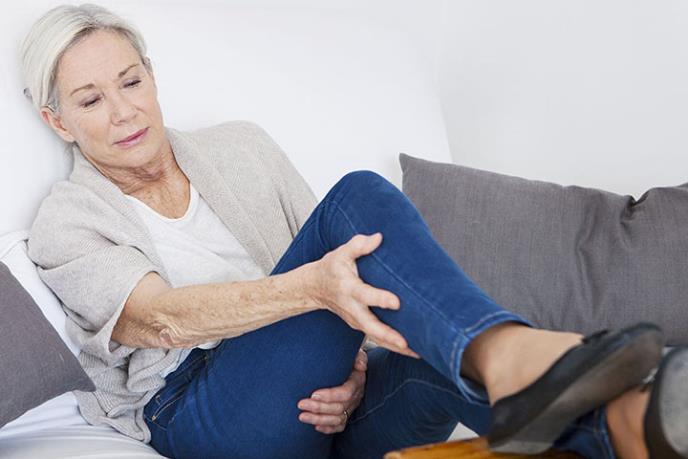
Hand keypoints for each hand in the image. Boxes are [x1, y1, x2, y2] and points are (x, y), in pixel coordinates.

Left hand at [297, 349, 366, 433]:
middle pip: (339, 408)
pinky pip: (339, 426)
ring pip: (337, 419)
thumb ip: (357, 355)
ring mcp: (351, 406)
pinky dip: (327, 429)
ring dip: (319, 420)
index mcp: (357, 381)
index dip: (330, 396)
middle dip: (318, 408)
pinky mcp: (347, 414)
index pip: (346, 393)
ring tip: (302, 416)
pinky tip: (314, 427)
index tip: (313, 393)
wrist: (350, 364)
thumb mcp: (354, 352)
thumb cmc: (347, 357)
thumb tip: (360, 365)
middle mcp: (355, 396)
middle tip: (300, 404)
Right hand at [305, 232, 419, 358]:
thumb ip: (359, 245)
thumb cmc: (331, 268)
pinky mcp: (361, 326)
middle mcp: (352, 308)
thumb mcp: (341, 253)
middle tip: (406, 343)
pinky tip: (414, 351)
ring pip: (375, 337)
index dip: (380, 299)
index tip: (396, 302)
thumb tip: (379, 237)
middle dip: (388, 336)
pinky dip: (394, 347)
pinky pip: (378, 339)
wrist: (314, 288)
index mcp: (349, 288)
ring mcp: (356, 320)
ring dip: (395, 347)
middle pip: (370, 326)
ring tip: (418, 352)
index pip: (365, 295)